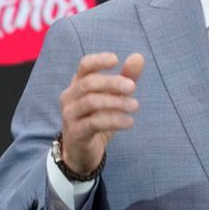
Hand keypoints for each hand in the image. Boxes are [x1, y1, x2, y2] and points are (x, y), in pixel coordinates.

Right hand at [58, 52, 144, 174]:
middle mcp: (70, 97)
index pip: (85, 65)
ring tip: (135, 106)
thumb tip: (139, 57)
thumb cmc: (97, 119)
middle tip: (133, 87)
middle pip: (88, 83)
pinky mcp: (75, 132)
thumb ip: (125, 78)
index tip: (116, 60)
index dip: (99, 60)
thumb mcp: (113, 98)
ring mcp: (69, 115)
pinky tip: (129, 122)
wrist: (81, 152)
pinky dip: (114, 120)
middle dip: (112, 83)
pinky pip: (94, 123)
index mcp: (78, 84)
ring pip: (91, 102)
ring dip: (116, 102)